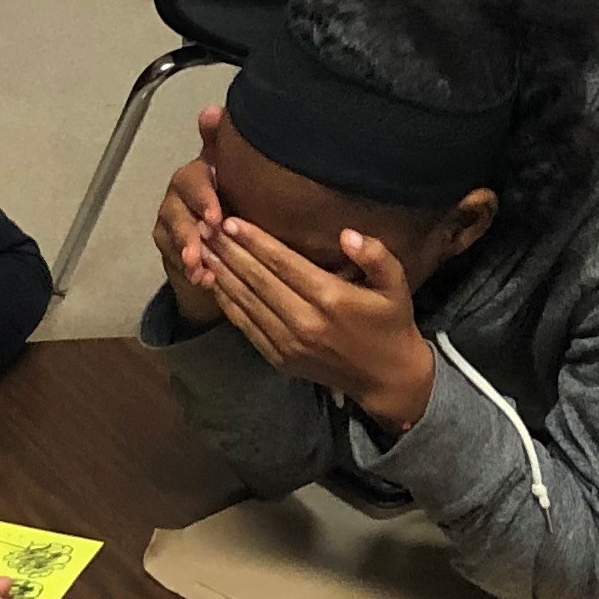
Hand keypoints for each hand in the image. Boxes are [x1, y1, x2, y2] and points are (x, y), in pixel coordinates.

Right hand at [153, 108, 226, 327]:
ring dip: (187, 248)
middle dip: (191, 224)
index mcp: (205, 172)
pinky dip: (190, 270)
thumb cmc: (244, 205)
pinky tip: (203, 280)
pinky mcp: (166, 243)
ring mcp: (171, 217)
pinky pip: (173, 257)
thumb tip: (211, 110)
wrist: (230, 244)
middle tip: (208, 239)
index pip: (196, 176)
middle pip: (178, 204)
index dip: (203, 194)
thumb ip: (231, 148)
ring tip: (198, 265)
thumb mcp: (250, 179)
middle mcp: (184, 191)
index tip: (215, 216)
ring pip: (172, 230)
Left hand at [198, 216, 439, 431]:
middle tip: (206, 228)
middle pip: (257, 280)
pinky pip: (246, 327)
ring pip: (246, 302)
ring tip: (202, 249)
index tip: (232, 221)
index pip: (283, 263)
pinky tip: (215, 283)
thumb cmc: (391, 323)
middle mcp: (304, 322)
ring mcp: (289, 344)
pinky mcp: (280, 359)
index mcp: (330, 298)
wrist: (386, 378)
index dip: (255, 241)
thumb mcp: (396, 285)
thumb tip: (347, 234)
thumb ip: (376, 256)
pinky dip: (228, 303)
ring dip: (222, 274)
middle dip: (229, 252)